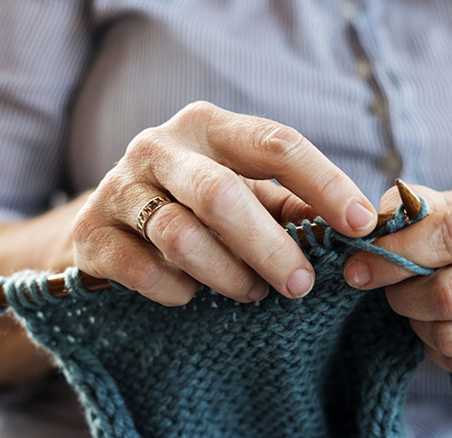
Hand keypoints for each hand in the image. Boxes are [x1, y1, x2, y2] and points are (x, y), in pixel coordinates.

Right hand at [73, 101, 376, 304]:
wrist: (104, 226)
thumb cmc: (193, 207)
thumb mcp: (243, 192)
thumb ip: (290, 204)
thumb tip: (354, 226)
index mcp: (209, 127)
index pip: (276, 144)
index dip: (324, 184)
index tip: (360, 225)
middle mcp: (159, 146)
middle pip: (222, 194)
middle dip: (270, 247)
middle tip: (301, 285)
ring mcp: (118, 188)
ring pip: (181, 236)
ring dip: (227, 274)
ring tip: (251, 292)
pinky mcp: (91, 234)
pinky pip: (142, 270)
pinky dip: (177, 291)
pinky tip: (192, 296)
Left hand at [342, 177, 451, 382]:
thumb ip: (419, 205)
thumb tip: (375, 224)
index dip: (398, 253)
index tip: (361, 265)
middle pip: (451, 295)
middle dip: (402, 295)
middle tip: (390, 288)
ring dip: (419, 325)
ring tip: (417, 306)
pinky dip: (439, 351)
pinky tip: (441, 327)